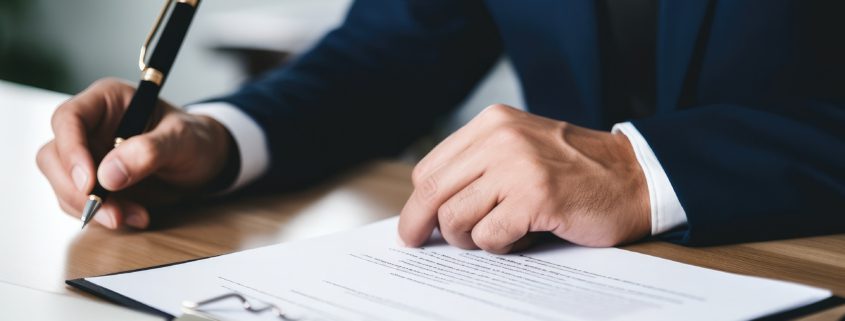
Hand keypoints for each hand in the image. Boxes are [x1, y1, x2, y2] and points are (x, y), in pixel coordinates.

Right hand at [36, 78, 232, 228]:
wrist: (205, 162)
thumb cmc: (196, 139)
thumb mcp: (183, 140)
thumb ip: (149, 151)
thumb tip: (107, 175)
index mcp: (107, 100)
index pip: (68, 118)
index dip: (71, 151)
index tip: (90, 183)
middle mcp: (90, 125)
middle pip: (54, 156)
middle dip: (78, 190)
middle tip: (112, 213)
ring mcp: (88, 154)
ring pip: (63, 183)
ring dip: (93, 208)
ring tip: (136, 216)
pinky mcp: (93, 181)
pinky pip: (80, 202)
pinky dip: (104, 215)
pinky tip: (136, 216)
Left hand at [398, 104, 649, 252]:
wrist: (634, 177)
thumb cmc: (576, 171)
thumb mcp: (520, 149)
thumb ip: (478, 167)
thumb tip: (429, 208)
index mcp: (492, 123)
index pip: (429, 168)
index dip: (417, 203)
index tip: (415, 224)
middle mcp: (500, 138)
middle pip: (432, 192)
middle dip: (420, 225)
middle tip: (420, 243)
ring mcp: (518, 166)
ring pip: (455, 218)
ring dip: (471, 239)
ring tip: (499, 234)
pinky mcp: (535, 197)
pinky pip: (488, 237)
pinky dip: (500, 247)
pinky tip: (522, 237)